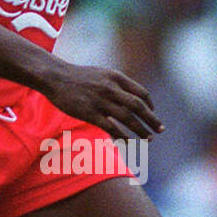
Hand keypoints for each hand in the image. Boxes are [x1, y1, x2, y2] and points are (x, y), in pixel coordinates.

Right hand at [39, 60, 163, 139]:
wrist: (55, 76)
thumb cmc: (78, 76)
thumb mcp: (102, 73)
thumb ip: (117, 84)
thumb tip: (131, 97)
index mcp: (116, 77)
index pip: (141, 93)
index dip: (150, 105)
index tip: (153, 113)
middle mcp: (111, 88)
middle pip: (138, 107)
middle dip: (152, 120)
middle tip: (161, 130)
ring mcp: (100, 101)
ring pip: (127, 119)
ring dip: (140, 130)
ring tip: (149, 139)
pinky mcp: (89, 113)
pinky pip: (111, 127)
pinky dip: (123, 136)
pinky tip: (129, 142)